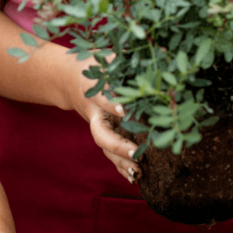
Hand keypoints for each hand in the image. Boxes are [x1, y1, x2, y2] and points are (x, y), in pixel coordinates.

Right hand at [63, 57, 140, 183]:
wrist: (67, 78)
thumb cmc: (94, 64)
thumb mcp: (110, 55)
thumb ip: (133, 57)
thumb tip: (166, 54)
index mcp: (94, 89)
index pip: (104, 98)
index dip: (113, 104)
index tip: (125, 109)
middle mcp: (94, 112)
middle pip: (101, 133)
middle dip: (117, 144)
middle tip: (135, 152)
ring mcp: (96, 126)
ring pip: (105, 148)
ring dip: (121, 161)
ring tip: (138, 172)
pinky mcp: (101, 135)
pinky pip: (109, 154)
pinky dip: (121, 167)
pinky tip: (135, 178)